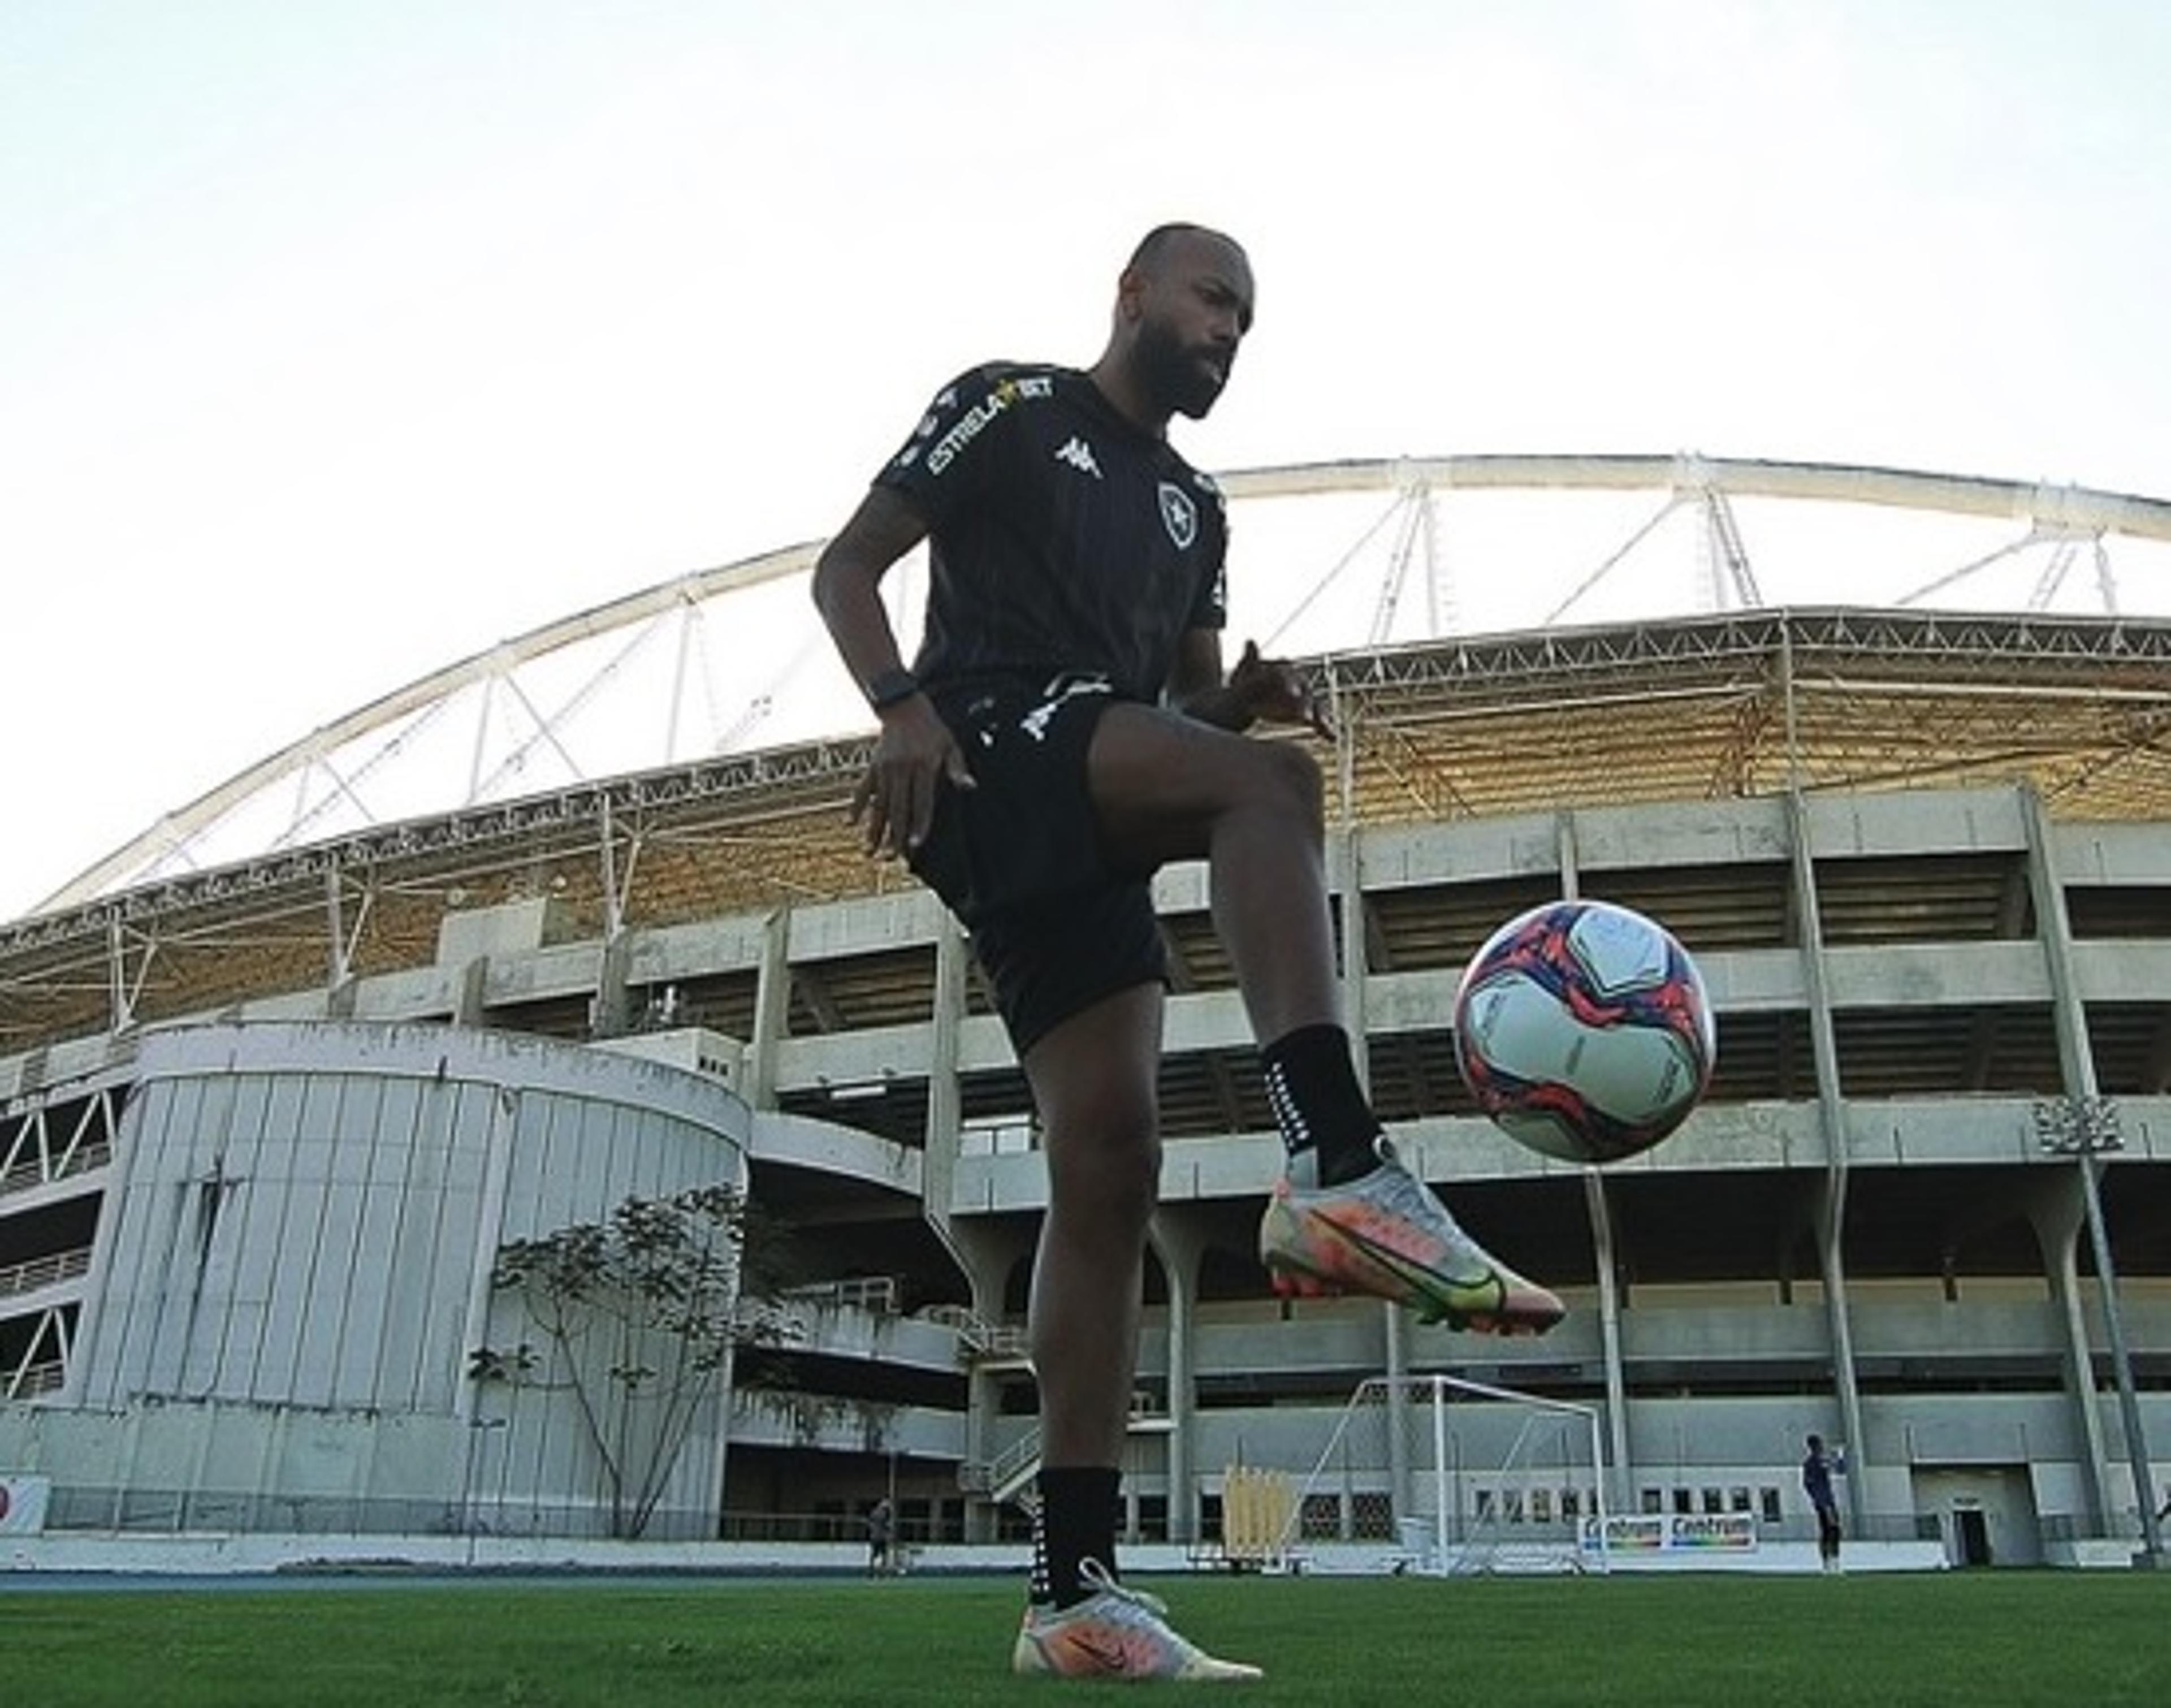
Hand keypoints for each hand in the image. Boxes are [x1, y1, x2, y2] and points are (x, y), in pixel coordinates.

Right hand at [849, 696, 974, 857]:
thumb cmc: (932, 730)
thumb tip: (970, 787)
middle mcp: (901, 770)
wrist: (903, 708)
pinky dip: (856, 806)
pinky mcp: (873, 767)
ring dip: (874, 829)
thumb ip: (958, 768)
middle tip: (891, 858)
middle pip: (898, 809)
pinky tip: (850, 823)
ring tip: (869, 851)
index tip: (916, 844)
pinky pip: (863, 789)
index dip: (920, 824)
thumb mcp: (950, 745)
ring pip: (879, 804)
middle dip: (894, 836)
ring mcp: (884, 770)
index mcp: (923, 767)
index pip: (922, 802)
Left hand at [1227, 639, 1335, 738]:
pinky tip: (1332, 738)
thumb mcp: (1244, 675)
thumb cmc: (1245, 685)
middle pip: (1305, 691)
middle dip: (1305, 704)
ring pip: (1315, 706)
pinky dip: (1326, 729)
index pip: (1288, 676)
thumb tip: (1250, 641)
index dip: (1290, 683)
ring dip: (1320, 716)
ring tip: (1323, 726)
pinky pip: (1318, 721)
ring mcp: (1303, 699)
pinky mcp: (1306, 714)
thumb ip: (1250, 662)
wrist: (1246, 702)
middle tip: (1304, 716)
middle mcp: (1297, 684)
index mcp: (1282, 671)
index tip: (1291, 694)